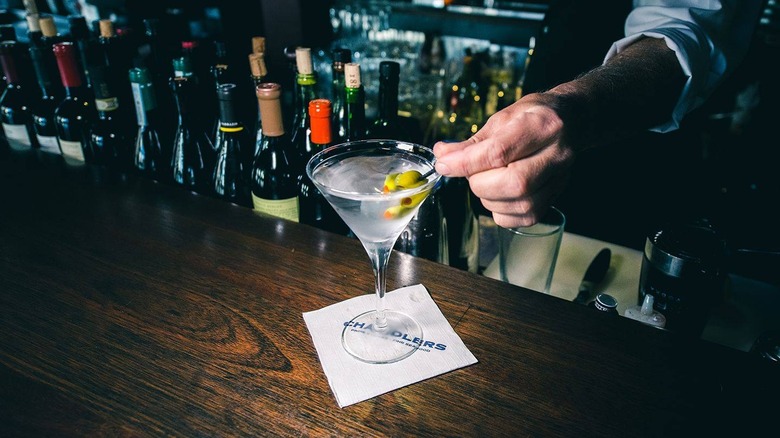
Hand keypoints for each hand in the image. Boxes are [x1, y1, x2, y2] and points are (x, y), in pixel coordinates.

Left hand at [433, 93, 576, 227]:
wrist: (573, 122)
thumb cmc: (535, 117)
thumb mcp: (502, 118)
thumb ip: (473, 142)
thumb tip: (443, 156)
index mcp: (542, 126)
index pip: (499, 152)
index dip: (465, 162)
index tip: (444, 164)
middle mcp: (556, 155)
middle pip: (512, 183)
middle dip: (480, 181)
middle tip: (473, 170)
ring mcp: (559, 179)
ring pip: (517, 204)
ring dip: (489, 196)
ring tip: (488, 178)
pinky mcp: (555, 198)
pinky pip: (522, 218)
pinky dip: (501, 210)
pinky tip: (499, 194)